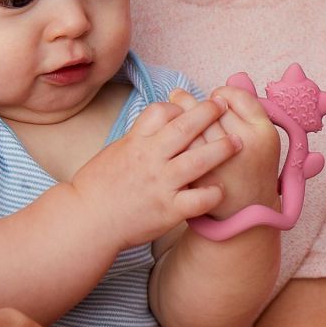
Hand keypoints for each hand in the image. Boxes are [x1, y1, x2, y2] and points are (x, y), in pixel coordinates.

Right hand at [70, 97, 240, 247]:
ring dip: (221, 148)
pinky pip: (199, 199)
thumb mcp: (115, 151)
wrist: (88, 220)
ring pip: (199, 160)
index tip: (189, 109)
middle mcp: (150, 159)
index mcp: (135, 142)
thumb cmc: (98, 186)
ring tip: (237, 142)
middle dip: (208, 113)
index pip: (161, 111)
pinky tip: (220, 189)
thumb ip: (139, 137)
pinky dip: (213, 193)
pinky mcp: (169, 210)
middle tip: (223, 106)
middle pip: (185, 128)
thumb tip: (158, 122)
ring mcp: (161, 184)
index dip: (179, 107)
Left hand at [169, 87, 279, 218]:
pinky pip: (180, 148)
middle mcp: (244, 145)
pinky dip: (169, 137)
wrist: (244, 214)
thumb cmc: (251, 169)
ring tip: (170, 105)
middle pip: (211, 108)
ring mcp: (219, 163)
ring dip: (177, 111)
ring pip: (192, 125)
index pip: (236, 96)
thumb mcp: (261, 138)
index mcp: (264, 132)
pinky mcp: (198, 178)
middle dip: (193, 101)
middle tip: (179, 95)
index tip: (214, 97)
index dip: (221, 93)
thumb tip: (236, 76)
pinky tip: (164, 134)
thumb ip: (248, 109)